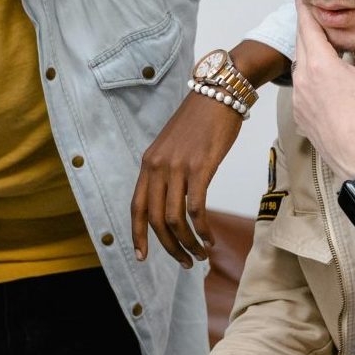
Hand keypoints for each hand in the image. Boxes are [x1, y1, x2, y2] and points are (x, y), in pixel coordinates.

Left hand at [130, 91, 241, 266]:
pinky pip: (196, 208)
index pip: (136, 206)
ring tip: (200, 254)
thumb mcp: (173, 146)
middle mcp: (158, 166)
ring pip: (175, 218)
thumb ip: (167, 171)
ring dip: (187, 243)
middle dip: (168, 247)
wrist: (218, 93)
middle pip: (155, 219)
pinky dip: (202, 229)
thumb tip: (170, 201)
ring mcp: (178, 166)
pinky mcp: (200, 167)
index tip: (142, 256)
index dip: (137, 235)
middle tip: (184, 261)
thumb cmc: (200, 121)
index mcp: (148, 162)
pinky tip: (210, 238)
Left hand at [291, 0, 354, 181]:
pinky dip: (310, 76)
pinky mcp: (300, 115)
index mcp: (318, 64)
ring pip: (300, 65)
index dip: (304, 6)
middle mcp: (302, 79)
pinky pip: (301, 87)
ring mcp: (298, 99)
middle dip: (307, 27)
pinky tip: (325, 78)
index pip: (306, 25)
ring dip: (309, 52)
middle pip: (301, 43)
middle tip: (314, 11)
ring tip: (322, 42)